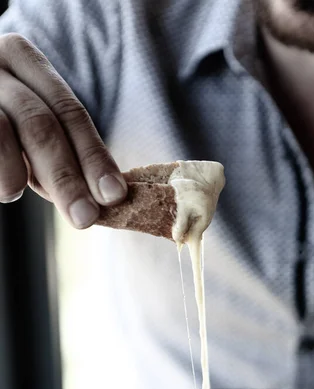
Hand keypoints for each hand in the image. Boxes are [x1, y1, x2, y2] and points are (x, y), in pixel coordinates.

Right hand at [0, 34, 127, 227]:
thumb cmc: (0, 129)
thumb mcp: (28, 129)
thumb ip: (61, 151)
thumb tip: (103, 196)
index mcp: (22, 58)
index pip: (69, 112)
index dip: (94, 156)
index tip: (114, 195)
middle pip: (41, 125)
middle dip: (67, 178)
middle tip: (85, 217)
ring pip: (1, 133)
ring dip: (16, 177)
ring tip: (12, 193)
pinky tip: (0, 185)